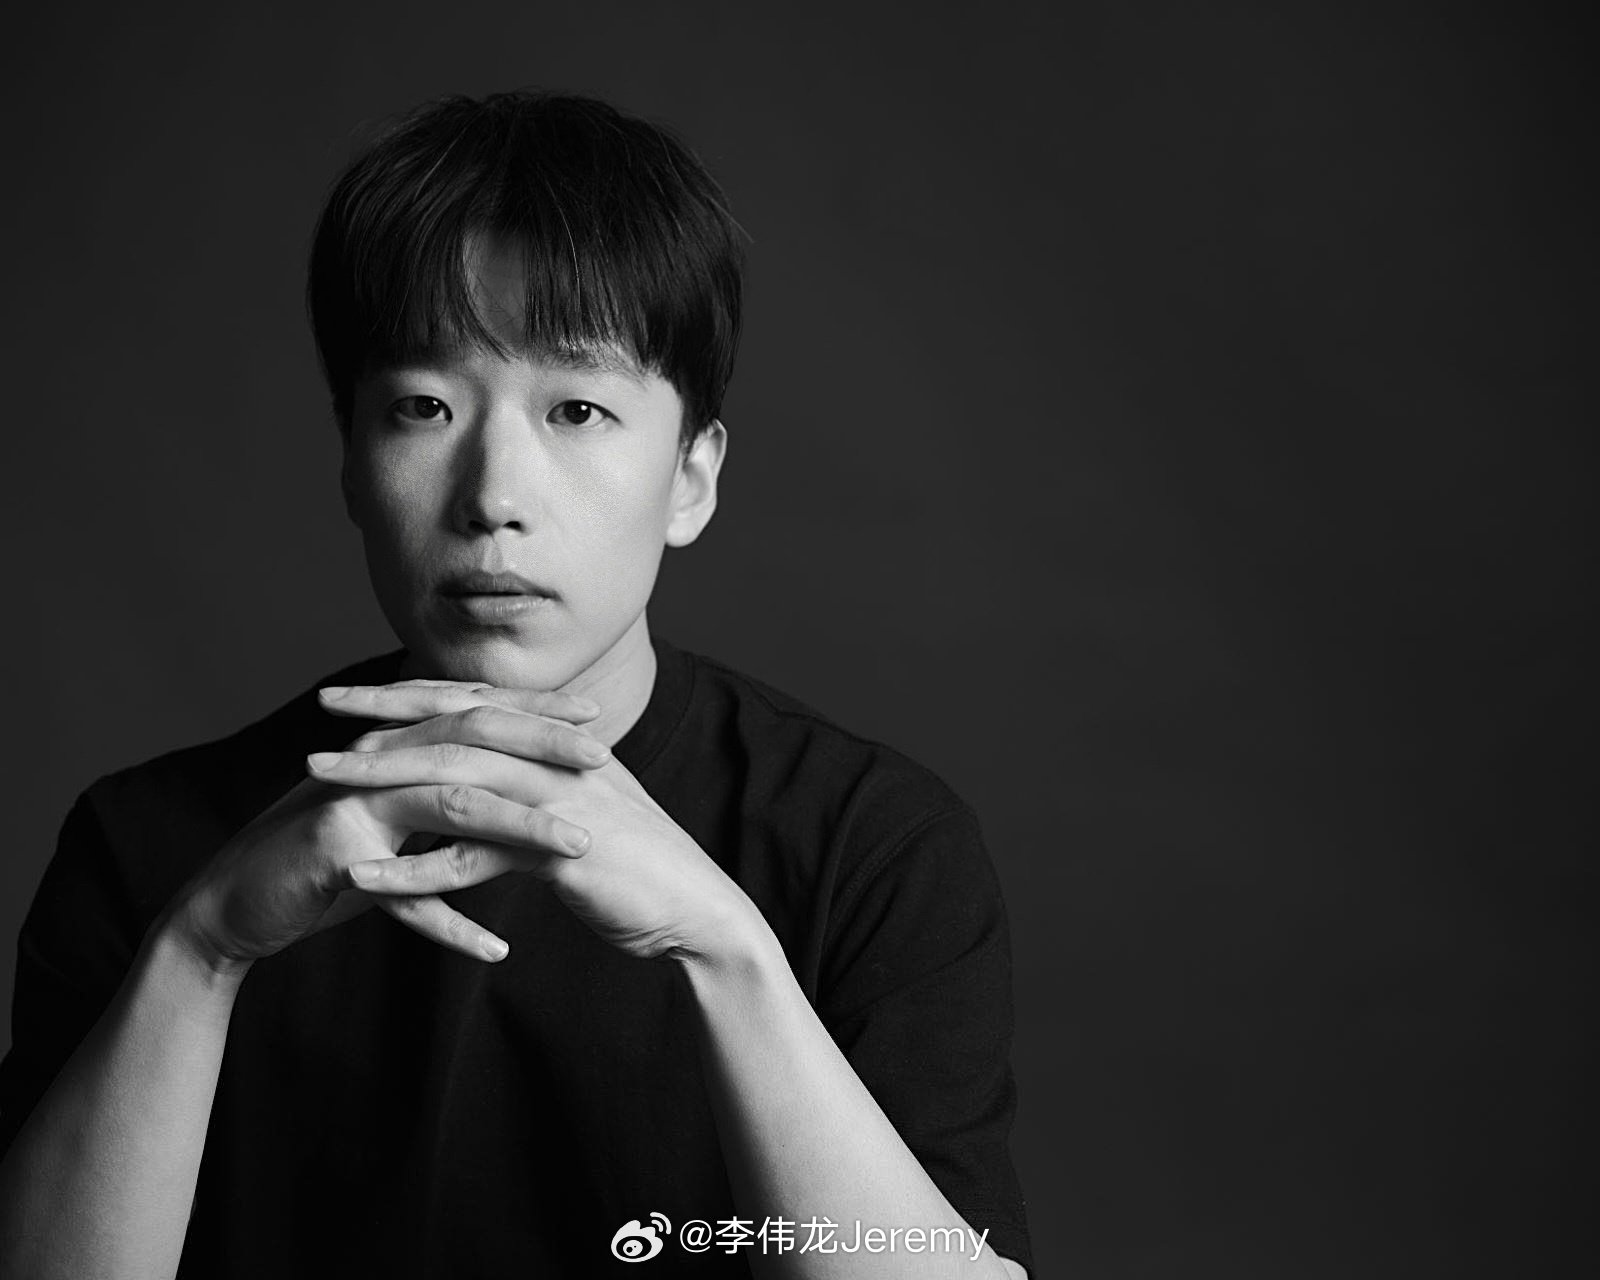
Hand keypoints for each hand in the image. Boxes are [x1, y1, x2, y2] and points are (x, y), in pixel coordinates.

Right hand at [165, 683, 607, 972]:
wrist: (233, 904)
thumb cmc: (327, 860)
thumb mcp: (392, 817)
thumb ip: (443, 793)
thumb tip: (510, 781)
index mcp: (394, 745)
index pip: (477, 714)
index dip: (536, 713)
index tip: (597, 719)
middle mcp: (377, 761)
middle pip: (474, 739)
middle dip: (544, 747)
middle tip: (605, 759)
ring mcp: (355, 805)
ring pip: (452, 804)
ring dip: (520, 827)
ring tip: (579, 847)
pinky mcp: (335, 858)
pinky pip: (405, 894)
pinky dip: (451, 924)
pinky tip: (497, 951)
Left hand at [312, 681, 768, 962]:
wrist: (697, 910)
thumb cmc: (639, 867)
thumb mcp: (583, 810)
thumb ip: (541, 785)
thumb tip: (495, 775)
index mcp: (560, 743)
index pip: (474, 701)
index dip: (411, 692)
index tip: (353, 695)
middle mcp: (556, 758)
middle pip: (455, 723)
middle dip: (382, 718)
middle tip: (319, 720)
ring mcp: (558, 799)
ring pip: (454, 777)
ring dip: (381, 781)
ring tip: (320, 787)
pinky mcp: (557, 851)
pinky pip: (471, 856)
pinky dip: (414, 868)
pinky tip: (365, 879)